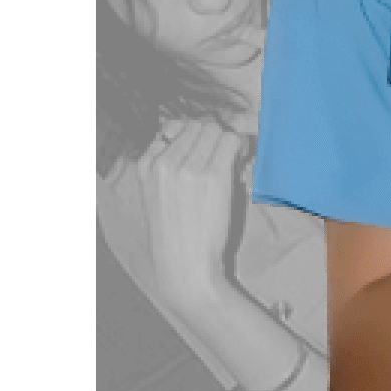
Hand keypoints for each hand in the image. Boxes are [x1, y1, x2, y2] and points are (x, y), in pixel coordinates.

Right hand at [135, 116, 248, 304]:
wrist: (184, 264)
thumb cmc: (177, 235)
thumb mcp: (159, 195)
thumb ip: (171, 168)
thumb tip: (204, 145)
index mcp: (146, 164)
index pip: (174, 128)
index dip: (196, 137)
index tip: (207, 151)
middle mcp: (163, 160)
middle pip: (198, 125)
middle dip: (215, 137)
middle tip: (227, 156)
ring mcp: (187, 166)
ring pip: (216, 130)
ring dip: (229, 142)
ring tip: (235, 162)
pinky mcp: (212, 174)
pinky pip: (232, 141)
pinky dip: (242, 148)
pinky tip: (243, 164)